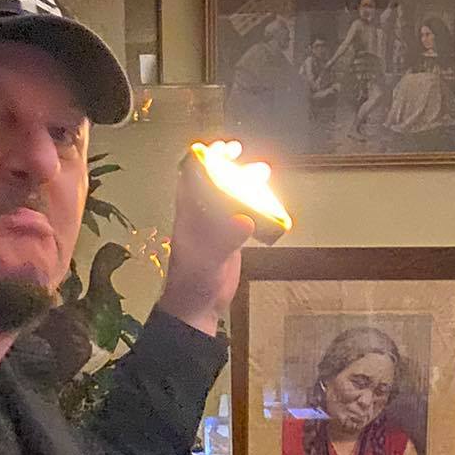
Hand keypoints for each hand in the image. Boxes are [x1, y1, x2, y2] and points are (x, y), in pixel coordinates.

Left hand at [155, 152, 255, 335]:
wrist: (197, 306)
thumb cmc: (194, 281)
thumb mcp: (208, 259)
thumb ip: (225, 239)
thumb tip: (245, 220)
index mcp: (188, 215)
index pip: (191, 179)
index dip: (202, 159)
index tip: (218, 148)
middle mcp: (200, 216)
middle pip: (211, 181)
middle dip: (223, 164)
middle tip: (238, 149)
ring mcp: (215, 227)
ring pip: (228, 196)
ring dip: (242, 182)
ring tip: (261, 170)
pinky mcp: (228, 240)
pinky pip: (240, 214)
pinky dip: (251, 204)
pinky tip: (265, 199)